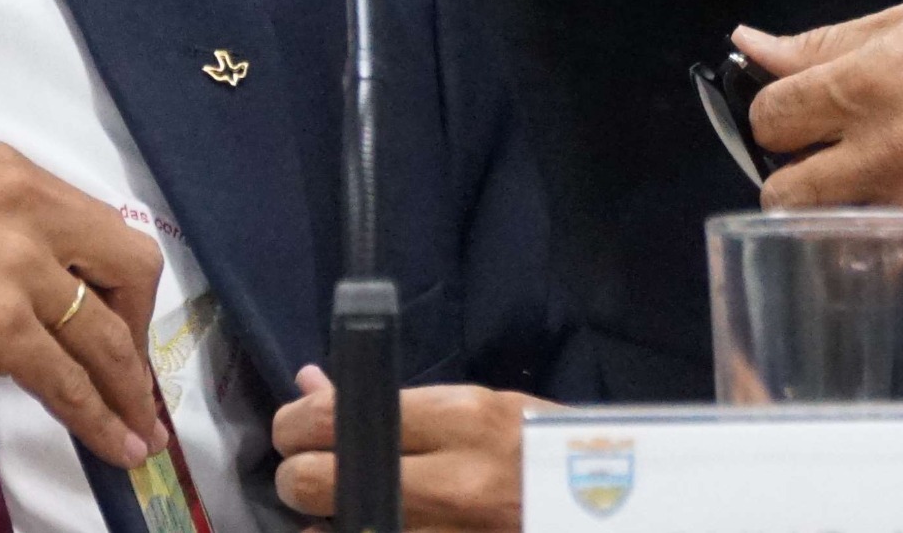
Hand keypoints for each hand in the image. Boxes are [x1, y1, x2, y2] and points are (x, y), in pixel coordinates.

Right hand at [0, 140, 169, 467]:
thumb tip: (48, 286)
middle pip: (128, 268)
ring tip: (138, 427)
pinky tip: (115, 443)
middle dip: (140, 328)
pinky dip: (100, 419)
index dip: (121, 284)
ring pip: (105, 336)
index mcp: (5, 171)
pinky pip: (70, 381)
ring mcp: (13, 264)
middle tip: (131, 373)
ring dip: (128, 389)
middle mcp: (21, 204)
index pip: (101, 224)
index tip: (121, 321)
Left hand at [273, 367, 545, 528]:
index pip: (335, 419)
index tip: (295, 426)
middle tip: (306, 472)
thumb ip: (395, 405)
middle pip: (317, 483)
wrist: (607, 513)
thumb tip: (313, 385)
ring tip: (337, 509)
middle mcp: (447, 483)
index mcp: (459, 421)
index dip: (295, 423)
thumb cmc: (542, 451)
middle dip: (298, 478)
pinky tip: (358, 529)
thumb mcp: (480, 408)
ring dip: (323, 523)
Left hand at [734, 0, 902, 263]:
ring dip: (841, 216)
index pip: (769, 119)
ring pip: (837, 235)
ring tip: (873, 191)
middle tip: (825, 164)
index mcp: (867, 87)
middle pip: (786, 193)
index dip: (776, 116)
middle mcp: (887, 153)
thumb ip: (824, 43)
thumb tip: (748, 45)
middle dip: (793, 178)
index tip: (798, 116)